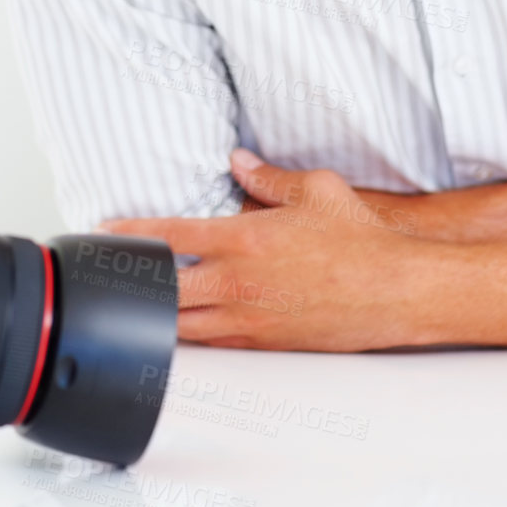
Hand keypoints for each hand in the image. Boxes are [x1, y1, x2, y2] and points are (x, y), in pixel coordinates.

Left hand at [105, 149, 433, 351]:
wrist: (397, 292)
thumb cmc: (360, 239)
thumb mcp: (316, 190)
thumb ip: (269, 177)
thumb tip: (239, 160)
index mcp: (244, 240)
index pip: (170, 237)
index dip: (132, 234)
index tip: (108, 232)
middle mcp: (239, 283)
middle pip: (164, 290)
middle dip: (135, 284)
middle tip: (114, 276)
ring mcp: (251, 320)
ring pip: (184, 326)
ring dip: (159, 315)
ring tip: (139, 305)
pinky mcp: (268, 345)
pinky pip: (217, 345)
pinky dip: (193, 337)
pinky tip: (185, 330)